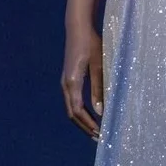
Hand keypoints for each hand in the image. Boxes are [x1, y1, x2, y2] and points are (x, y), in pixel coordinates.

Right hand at [61, 22, 103, 139]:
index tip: (100, 133)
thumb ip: (99, 88)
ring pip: (71, 109)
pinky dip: (80, 112)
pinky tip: (91, 114)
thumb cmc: (91, 43)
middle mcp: (65, 85)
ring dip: (82, 121)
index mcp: (72, 83)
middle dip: (85, 127)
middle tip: (99, 137)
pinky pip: (72, 101)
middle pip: (72, 114)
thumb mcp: (99, 65)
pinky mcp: (67, 79)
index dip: (89, 124)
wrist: (77, 28)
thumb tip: (101, 111)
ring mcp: (64, 82)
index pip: (79, 111)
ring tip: (96, 130)